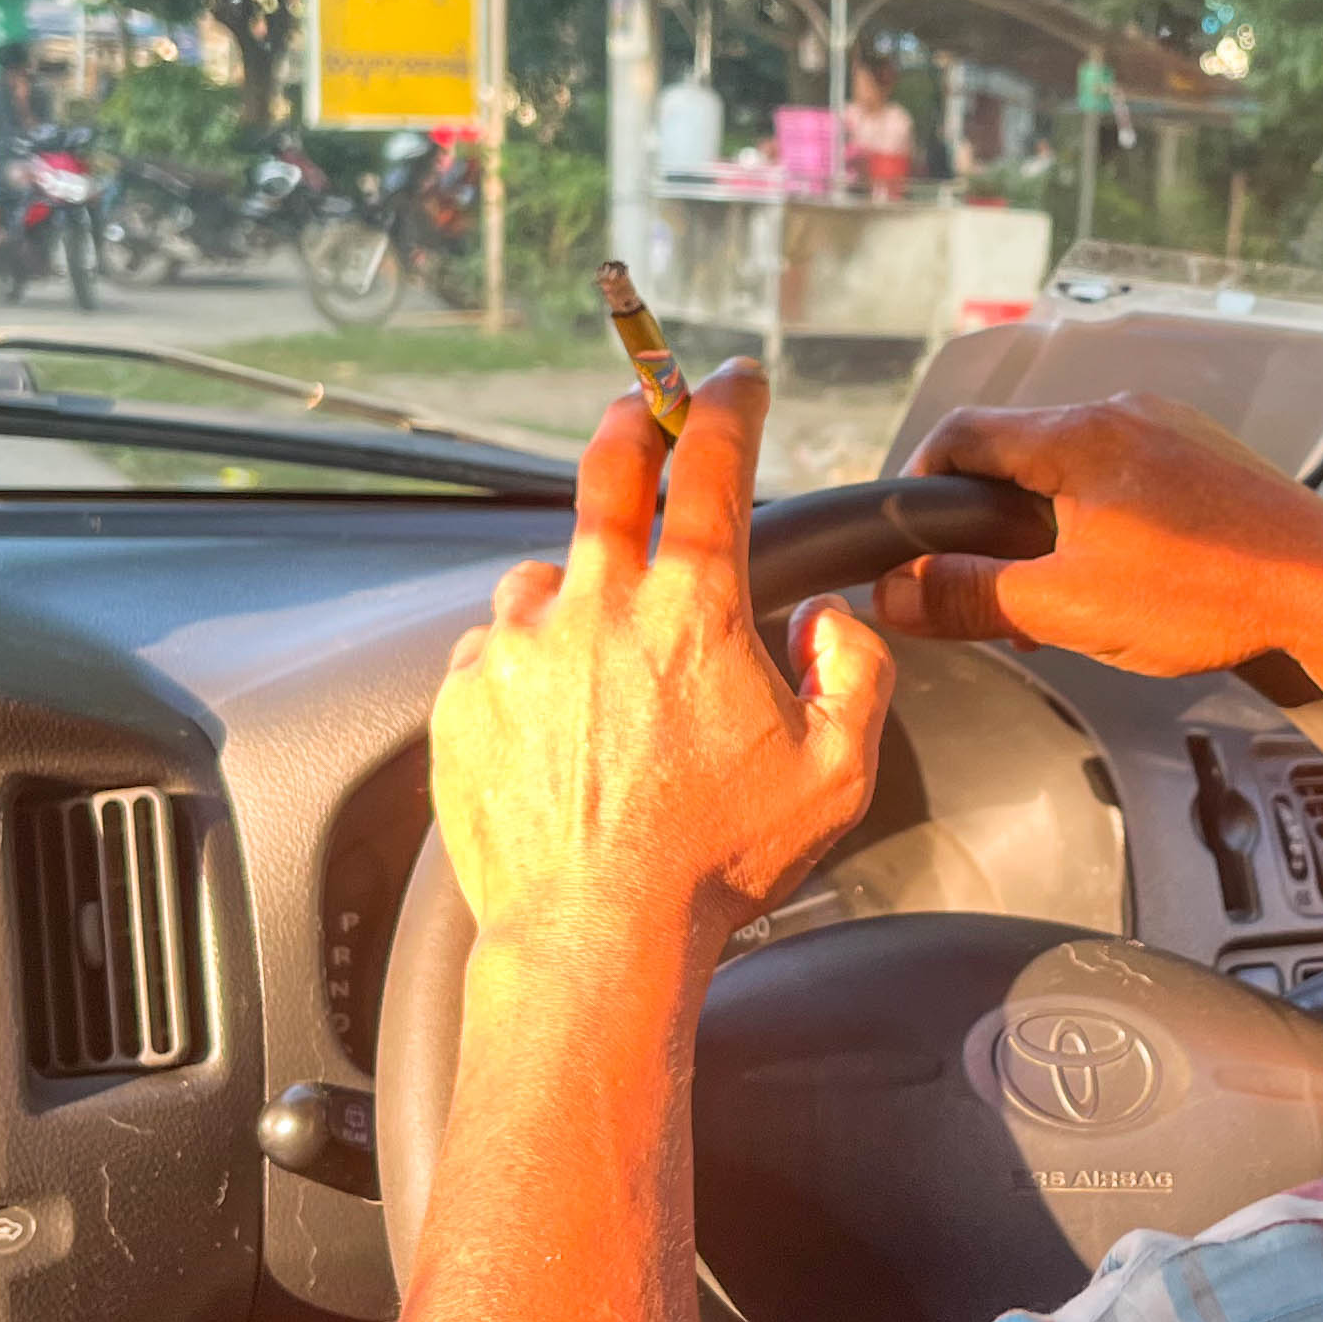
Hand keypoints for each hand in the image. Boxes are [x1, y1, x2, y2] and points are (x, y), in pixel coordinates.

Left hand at [430, 360, 894, 975]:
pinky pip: (496, 647)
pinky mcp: (465, 693)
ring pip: (546, 572)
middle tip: (646, 404)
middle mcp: (597, 604)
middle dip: (634, 416)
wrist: (593, 939)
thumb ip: (857, 673)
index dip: (729, 405)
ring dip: (576, 585)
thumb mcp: (838, 773)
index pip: (712, 462)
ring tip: (601, 646)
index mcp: (693, 607)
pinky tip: (556, 716)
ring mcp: (520, 645)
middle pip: (607, 466)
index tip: (736, 382)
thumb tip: (824, 622)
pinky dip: (527, 661)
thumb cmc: (714, 864)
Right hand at [877, 394, 1322, 678]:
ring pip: (1075, 470)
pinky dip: (1102, 523)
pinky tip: (1123, 582)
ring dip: (1047, 530)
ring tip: (1060, 601)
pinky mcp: (1210, 460)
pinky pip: (1128, 479)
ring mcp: (1173, 431)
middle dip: (989, 525)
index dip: (917, 484)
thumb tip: (895, 595)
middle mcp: (1124, 413)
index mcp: (1079, 434)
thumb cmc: (1209, 595)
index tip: (908, 538)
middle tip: (989, 593)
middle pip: (1019, 453)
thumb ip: (972, 597)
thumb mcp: (1068, 607)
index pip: (961, 433)